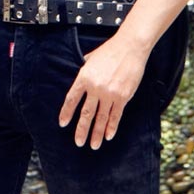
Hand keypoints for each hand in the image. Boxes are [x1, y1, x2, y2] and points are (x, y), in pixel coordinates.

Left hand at [58, 34, 147, 149]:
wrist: (129, 47)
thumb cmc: (110, 50)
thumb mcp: (91, 57)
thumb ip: (84, 69)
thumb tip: (79, 76)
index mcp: (84, 76)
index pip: (72, 99)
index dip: (67, 112)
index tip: (63, 124)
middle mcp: (95, 87)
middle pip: (86, 113)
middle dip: (81, 130)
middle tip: (78, 142)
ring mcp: (109, 93)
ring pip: (101, 118)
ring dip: (97, 133)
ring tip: (94, 145)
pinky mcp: (122, 97)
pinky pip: (115, 116)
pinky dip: (111, 127)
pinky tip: (108, 136)